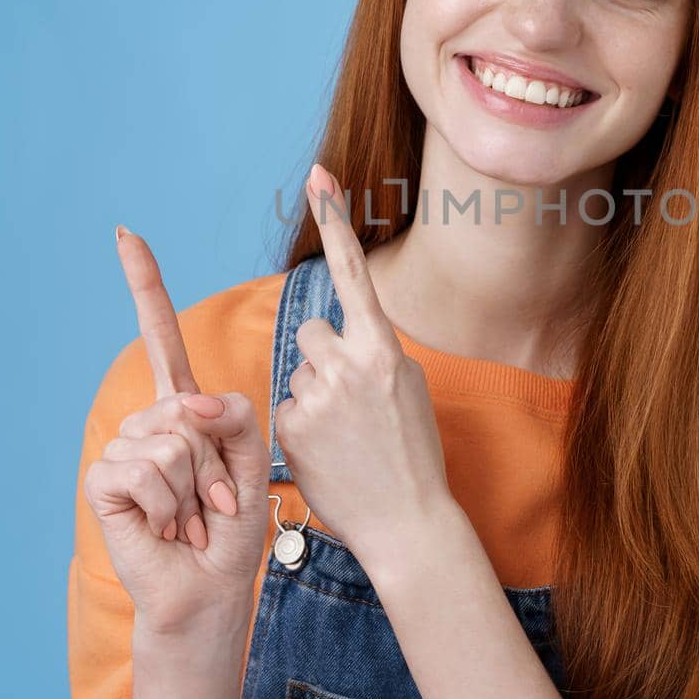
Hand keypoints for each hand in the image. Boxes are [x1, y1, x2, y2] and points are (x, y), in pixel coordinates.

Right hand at [82, 225, 272, 634]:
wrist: (212, 585)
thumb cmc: (233, 526)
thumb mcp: (253, 460)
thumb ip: (234, 416)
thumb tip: (186, 404)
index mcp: (185, 408)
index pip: (160, 336)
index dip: (144, 285)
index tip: (126, 233)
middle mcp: (150, 422)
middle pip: (186, 404)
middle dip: (215, 461)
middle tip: (214, 501)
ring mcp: (124, 449)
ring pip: (170, 440)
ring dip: (195, 488)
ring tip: (192, 516)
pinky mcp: (105, 481)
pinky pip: (144, 468)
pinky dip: (170, 504)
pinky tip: (168, 526)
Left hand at [275, 164, 454, 571]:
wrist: (408, 522)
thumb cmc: (413, 454)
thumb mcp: (409, 389)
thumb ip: (375, 353)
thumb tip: (345, 337)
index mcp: (384, 348)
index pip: (353, 271)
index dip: (334, 220)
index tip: (319, 175)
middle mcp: (349, 365)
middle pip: (311, 332)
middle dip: (323, 359)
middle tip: (350, 403)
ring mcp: (317, 396)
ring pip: (298, 370)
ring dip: (313, 394)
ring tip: (344, 436)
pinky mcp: (290, 427)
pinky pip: (285, 407)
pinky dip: (302, 427)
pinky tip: (328, 454)